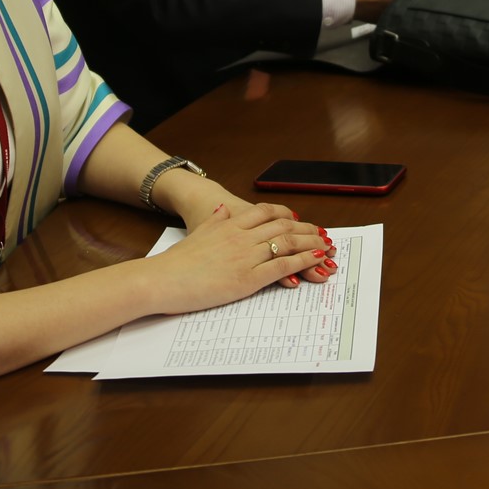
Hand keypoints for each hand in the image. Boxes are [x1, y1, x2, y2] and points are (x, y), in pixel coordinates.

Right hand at [146, 200, 334, 314]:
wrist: (161, 279)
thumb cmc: (175, 262)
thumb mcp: (197, 233)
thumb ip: (213, 221)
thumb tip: (221, 210)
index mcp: (229, 224)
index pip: (266, 213)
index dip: (286, 215)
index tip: (299, 219)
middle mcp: (241, 236)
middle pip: (282, 227)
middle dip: (306, 230)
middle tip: (322, 234)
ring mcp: (245, 256)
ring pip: (287, 244)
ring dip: (310, 244)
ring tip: (326, 246)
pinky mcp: (247, 278)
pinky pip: (282, 266)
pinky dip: (302, 262)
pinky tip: (314, 260)